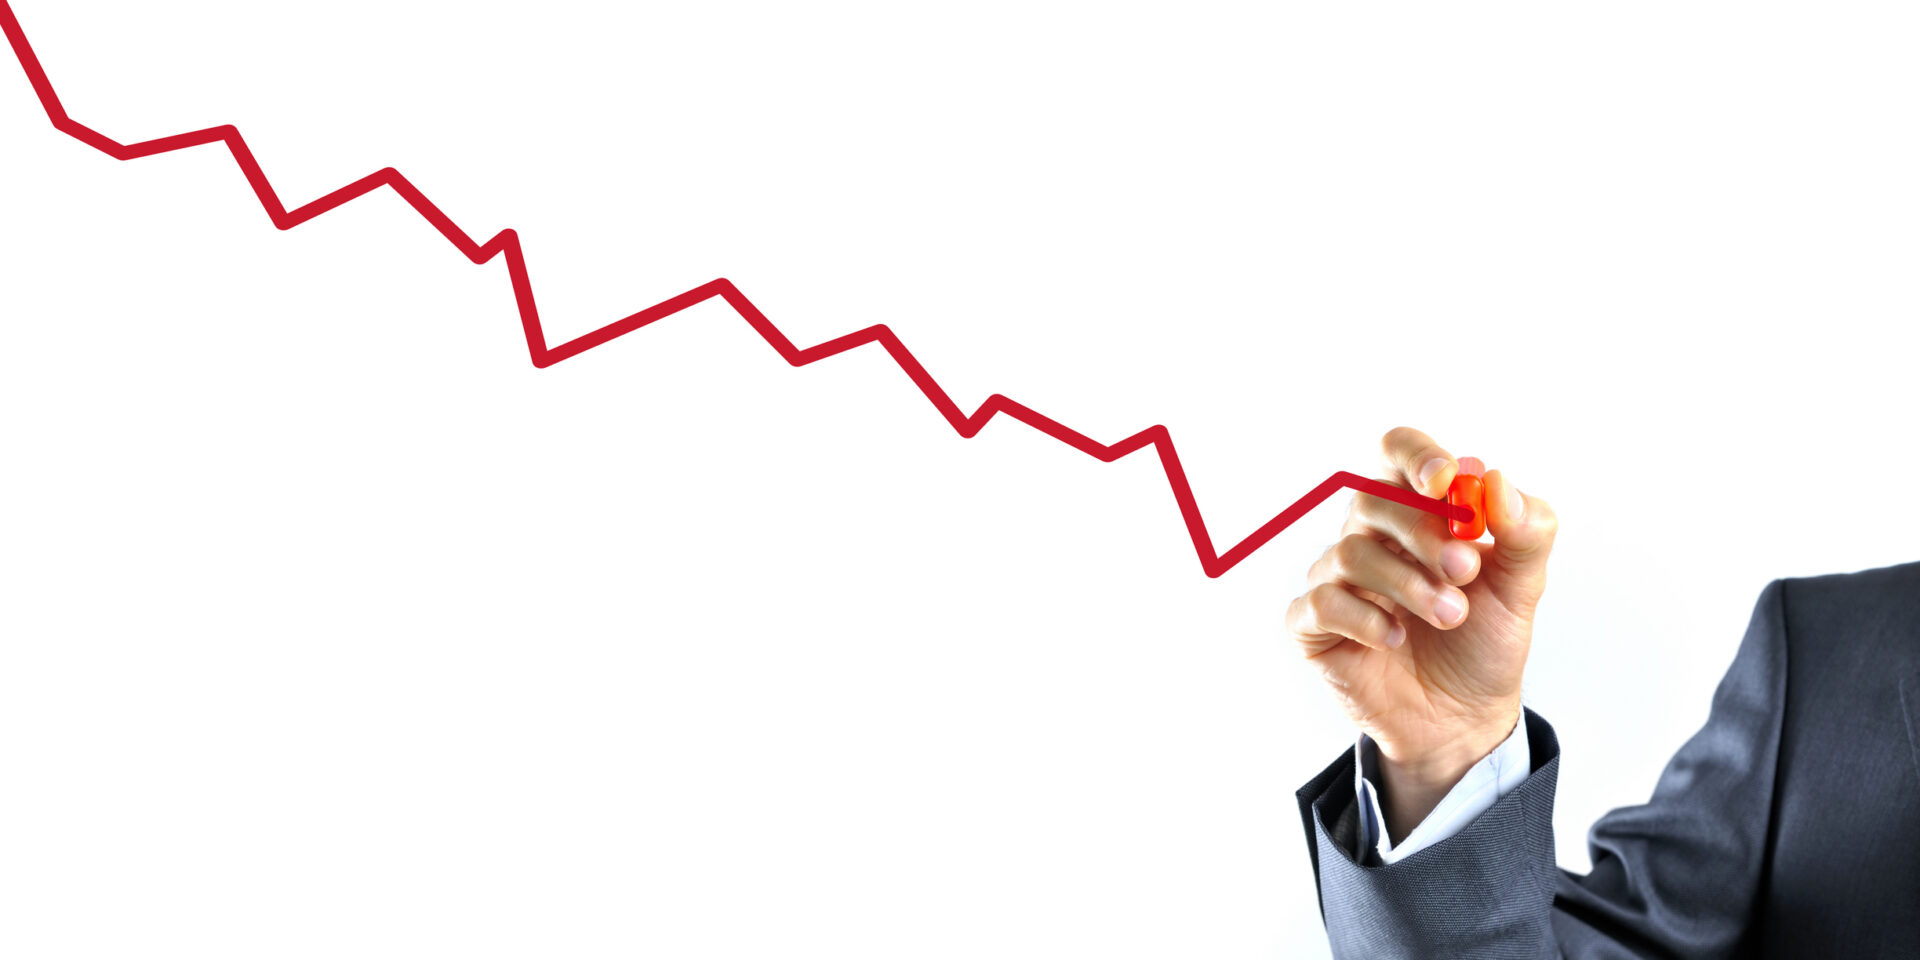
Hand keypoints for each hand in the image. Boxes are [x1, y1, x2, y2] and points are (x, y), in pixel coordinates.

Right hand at [1285, 426, 1557, 843]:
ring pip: (1352, 553)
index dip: (1417, 456)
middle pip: (1374, 500)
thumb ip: (1525, 531)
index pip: (1399, 453)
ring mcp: (1337, 578)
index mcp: (1417, 510)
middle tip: (1466, 569)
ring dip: (1408, 583)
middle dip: (1425, 532)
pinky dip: (1366, 618)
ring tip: (1451, 613)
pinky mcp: (1315, 624)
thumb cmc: (1484, 641)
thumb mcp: (1522, 587)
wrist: (1463, 718)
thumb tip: (1497, 481)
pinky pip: (1324, 603)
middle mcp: (1370, 535)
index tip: (1446, 483)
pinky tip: (1398, 637)